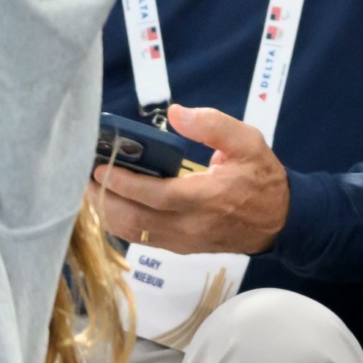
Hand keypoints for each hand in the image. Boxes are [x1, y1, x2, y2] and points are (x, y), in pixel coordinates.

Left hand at [87, 106, 289, 255]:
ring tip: (89, 190)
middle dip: (104, 200)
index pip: (157, 196)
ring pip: (135, 234)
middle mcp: (192, 225)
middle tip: (83, 177)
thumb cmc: (261, 177)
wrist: (280, 220)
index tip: (101, 168)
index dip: (125, 184)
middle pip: (136, 220)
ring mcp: (184, 241)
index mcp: (208, 198)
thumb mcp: (247, 141)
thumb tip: (175, 113)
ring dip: (107, 214)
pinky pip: (143, 240)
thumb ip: (213, 124)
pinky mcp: (181, 248)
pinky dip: (120, 223)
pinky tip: (109, 204)